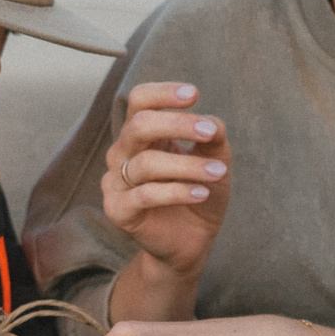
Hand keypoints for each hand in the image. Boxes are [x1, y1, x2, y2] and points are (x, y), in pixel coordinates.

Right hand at [104, 82, 230, 308]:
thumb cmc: (200, 195)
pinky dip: (177, 192)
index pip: (139, 101)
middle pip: (139, 125)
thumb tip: (211, 123)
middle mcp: (123, 153)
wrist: (192, 242)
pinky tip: (202, 193)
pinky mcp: (118, 210)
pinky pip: (145, 195)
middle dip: (177, 124)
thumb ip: (212, 138)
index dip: (162, 93)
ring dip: (188, 165)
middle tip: (210, 132)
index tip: (195, 94)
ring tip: (219, 172)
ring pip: (146, 163)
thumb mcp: (215, 160)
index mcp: (142, 135)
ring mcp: (116, 182)